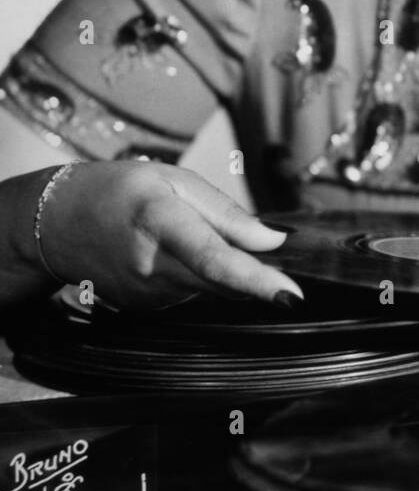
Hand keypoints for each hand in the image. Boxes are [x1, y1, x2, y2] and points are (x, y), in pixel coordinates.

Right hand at [37, 160, 303, 308]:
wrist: (57, 224)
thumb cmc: (120, 191)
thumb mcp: (175, 181)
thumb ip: (227, 213)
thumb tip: (274, 239)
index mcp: (160, 224)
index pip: (215, 260)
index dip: (256, 280)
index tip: (290, 296)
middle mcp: (152, 269)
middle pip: (222, 283)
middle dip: (258, 278)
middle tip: (279, 265)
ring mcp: (148, 296)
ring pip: (213, 289)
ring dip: (228, 271)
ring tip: (198, 236)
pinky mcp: (147, 309)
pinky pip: (194, 294)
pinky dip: (204, 277)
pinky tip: (181, 254)